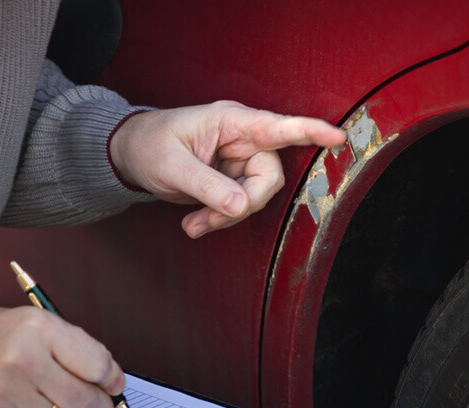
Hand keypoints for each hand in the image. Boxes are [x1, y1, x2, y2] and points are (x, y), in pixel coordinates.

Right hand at [0, 307, 124, 407]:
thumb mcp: (39, 324)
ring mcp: (6, 393)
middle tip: (102, 406)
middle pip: (84, 399)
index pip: (97, 364)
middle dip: (100, 407)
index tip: (114, 384)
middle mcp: (22, 360)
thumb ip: (78, 349)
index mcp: (39, 329)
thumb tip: (114, 382)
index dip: (112, 378)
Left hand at [110, 100, 345, 237]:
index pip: (277, 126)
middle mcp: (242, 140)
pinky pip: (240, 206)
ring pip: (255, 197)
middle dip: (243, 204)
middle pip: (269, 177)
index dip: (309, 131)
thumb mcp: (172, 166)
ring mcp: (238, 162)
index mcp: (230, 122)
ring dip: (226, 217)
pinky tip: (195, 223)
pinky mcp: (232, 181)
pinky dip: (219, 220)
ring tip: (194, 224)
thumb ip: (207, 186)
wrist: (131, 156)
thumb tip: (240, 206)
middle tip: (211, 219)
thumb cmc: (149, 145)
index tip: (337, 136)